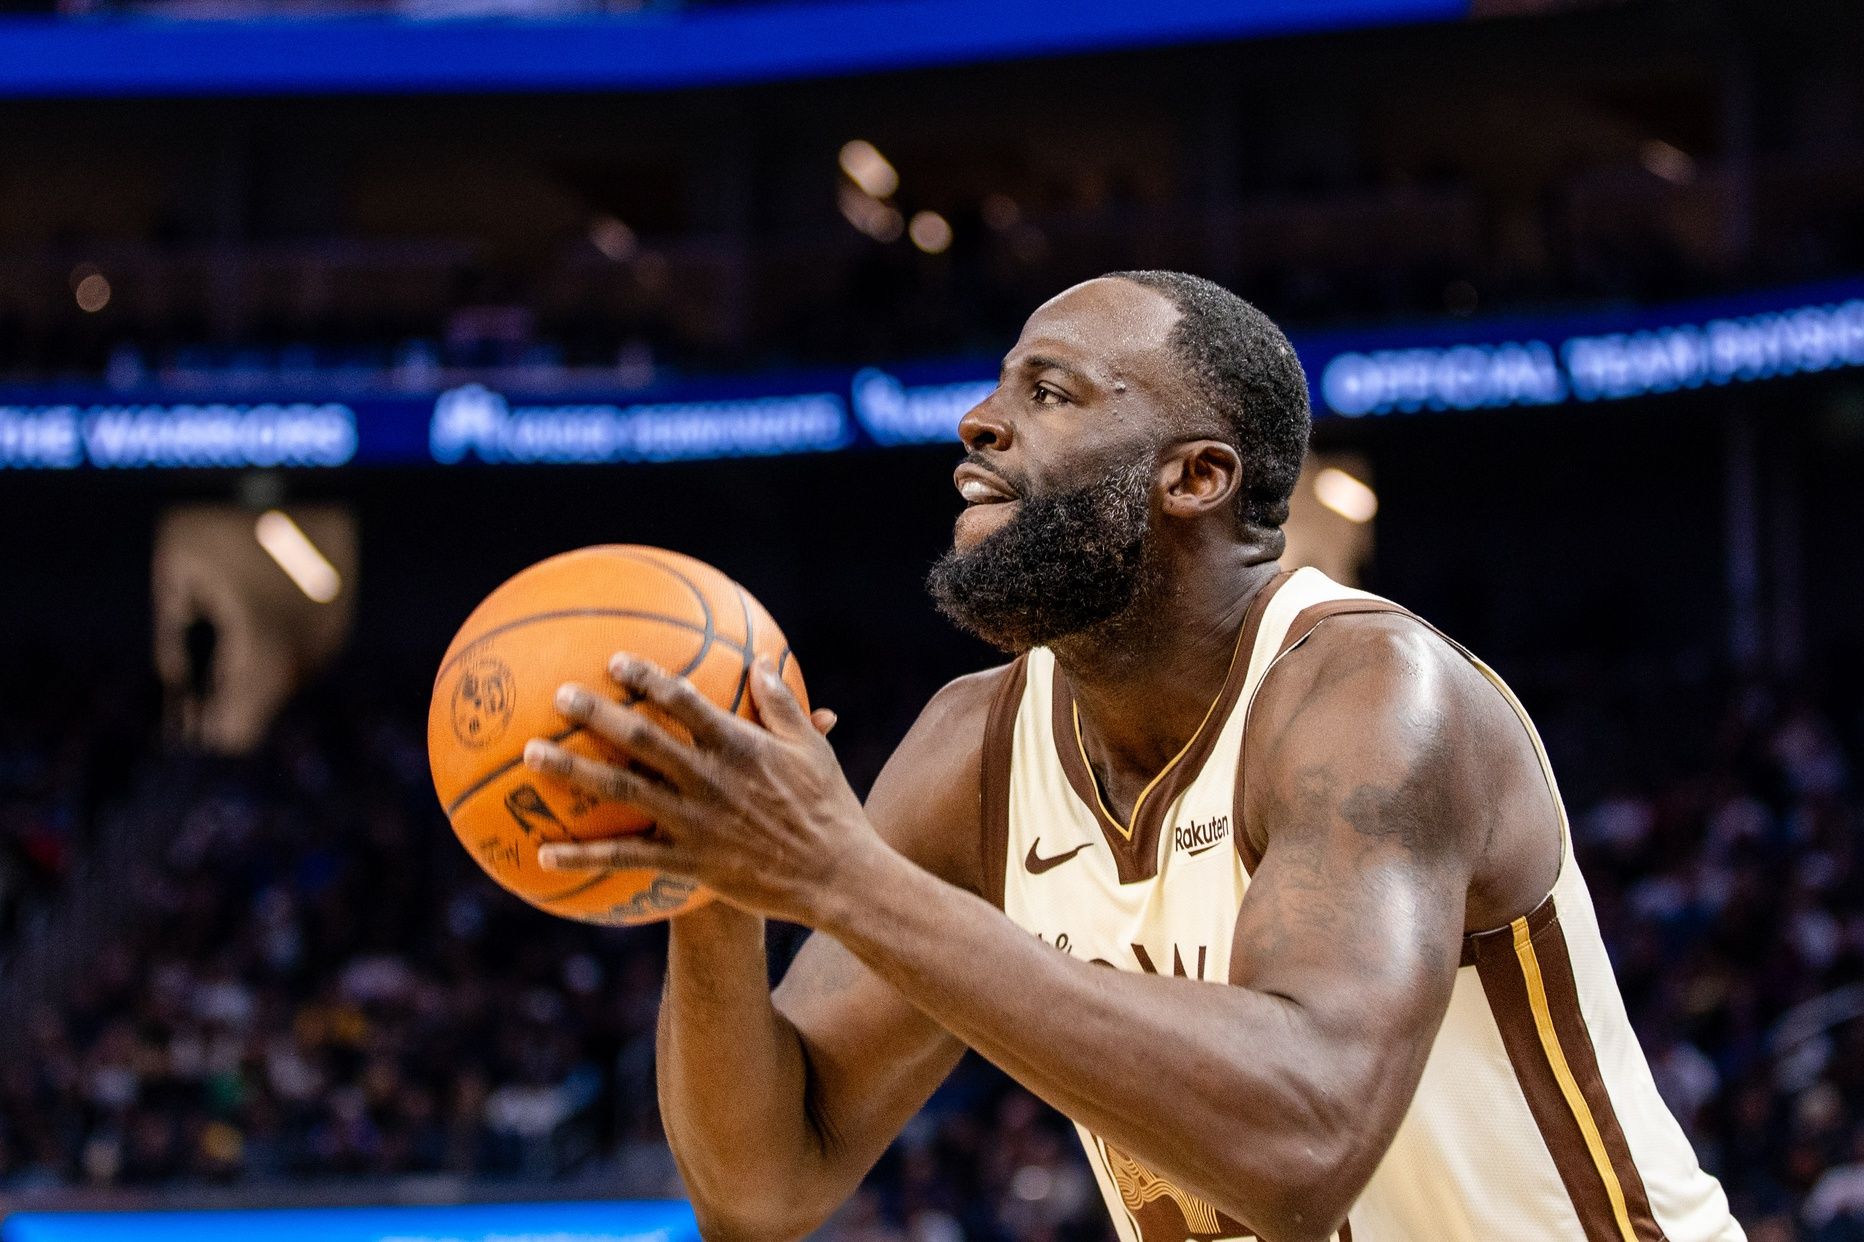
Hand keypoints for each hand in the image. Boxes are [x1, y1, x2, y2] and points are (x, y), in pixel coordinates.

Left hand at [522, 654, 882, 925]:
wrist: (836, 877)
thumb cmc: (830, 809)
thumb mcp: (813, 750)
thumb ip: (784, 705)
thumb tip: (763, 664)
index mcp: (738, 746)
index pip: (685, 701)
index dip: (647, 677)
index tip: (615, 660)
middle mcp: (709, 779)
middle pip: (641, 740)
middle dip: (596, 715)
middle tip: (559, 696)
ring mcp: (694, 822)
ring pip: (623, 793)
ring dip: (574, 773)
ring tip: (532, 756)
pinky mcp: (689, 862)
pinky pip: (626, 858)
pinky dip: (583, 854)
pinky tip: (543, 851)